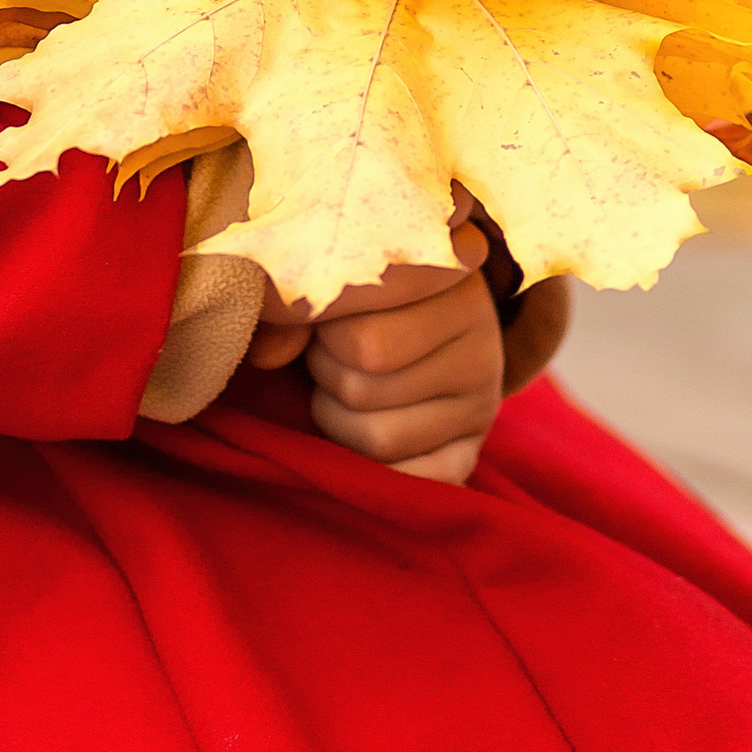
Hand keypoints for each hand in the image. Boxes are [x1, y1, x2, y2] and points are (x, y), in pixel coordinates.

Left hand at [255, 213, 504, 485]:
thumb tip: (269, 351)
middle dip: (325, 367)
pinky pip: (410, 480)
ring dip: (336, 417)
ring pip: (378, 436)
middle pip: (365, 372)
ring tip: (343, 383)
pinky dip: (369, 466)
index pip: (358, 309)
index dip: (317, 320)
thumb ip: (295, 300)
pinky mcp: (471, 450)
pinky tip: (362, 426)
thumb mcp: (333, 276)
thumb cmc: (360, 295)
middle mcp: (480, 334)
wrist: (414, 325)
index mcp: (448, 271)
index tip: (313, 314)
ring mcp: (482, 398)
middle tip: (328, 351)